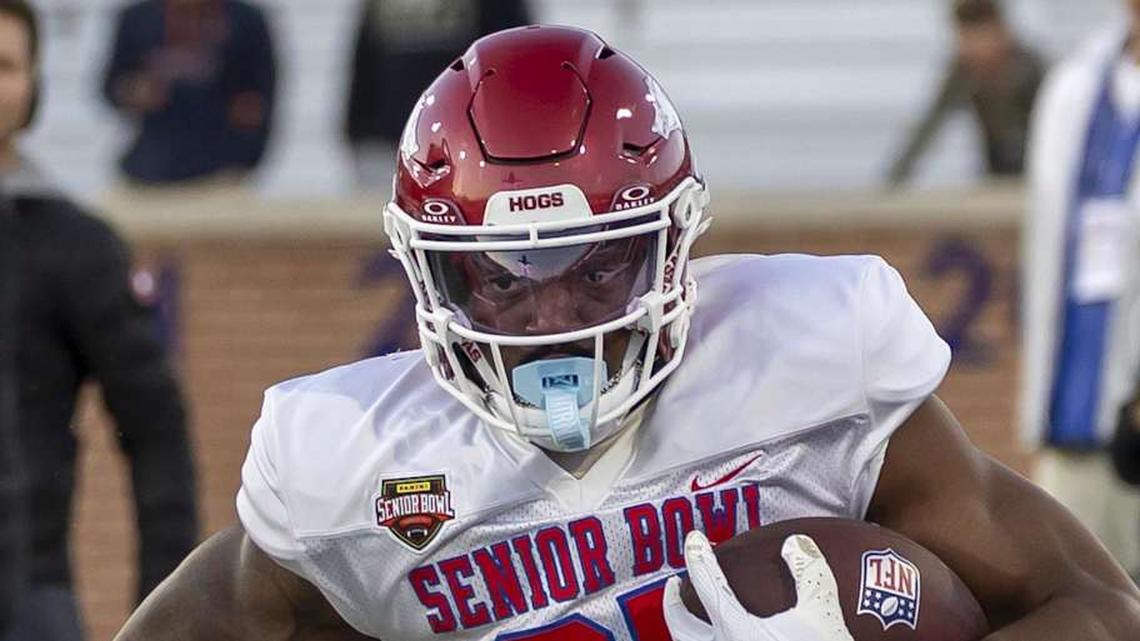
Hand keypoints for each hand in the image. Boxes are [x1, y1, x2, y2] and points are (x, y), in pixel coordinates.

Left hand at [663, 530, 854, 640]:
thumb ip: (809, 572)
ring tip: (687, 617)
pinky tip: (720, 639)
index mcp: (735, 630)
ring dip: (683, 629)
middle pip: (680, 626)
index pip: (707, 584)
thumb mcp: (823, 612)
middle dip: (672, 603)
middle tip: (674, 584)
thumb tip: (796, 544)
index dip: (698, 557)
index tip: (694, 540)